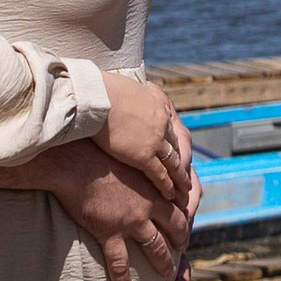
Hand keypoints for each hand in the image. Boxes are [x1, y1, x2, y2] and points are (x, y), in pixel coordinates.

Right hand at [37, 142, 193, 280]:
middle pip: (175, 230)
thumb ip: (142, 167)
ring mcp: (131, 222)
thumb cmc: (99, 153)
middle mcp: (149, 207)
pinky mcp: (109, 232)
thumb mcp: (130, 157)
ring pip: (155, 249)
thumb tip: (145, 165)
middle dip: (181, 242)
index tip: (185, 224)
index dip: (185, 218)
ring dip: (164, 264)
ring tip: (167, 276)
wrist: (76, 162)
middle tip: (182, 251)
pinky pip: (120, 264)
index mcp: (155, 188)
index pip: (179, 206)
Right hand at [99, 73, 195, 208]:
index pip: (169, 127)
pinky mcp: (144, 156)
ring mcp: (155, 141)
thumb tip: (121, 93)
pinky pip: (160, 174)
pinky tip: (170, 195)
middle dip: (180, 161)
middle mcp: (161, 123)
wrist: (96, 96)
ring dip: (179, 178)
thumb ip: (128, 94)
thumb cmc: (100, 88)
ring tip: (184, 190)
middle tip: (184, 174)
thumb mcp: (124, 85)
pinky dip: (167, 186)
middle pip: (176, 146)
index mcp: (157, 105)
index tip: (175, 151)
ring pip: (173, 163)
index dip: (172, 141)